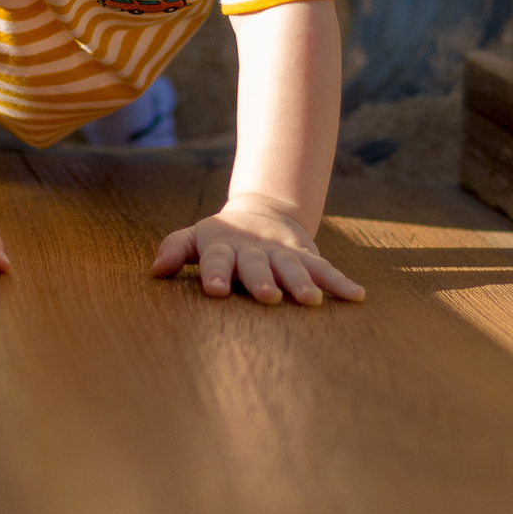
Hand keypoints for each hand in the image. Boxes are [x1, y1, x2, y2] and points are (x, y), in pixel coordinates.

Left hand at [152, 197, 364, 305]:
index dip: (214, 272)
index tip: (213, 289)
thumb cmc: (221, 239)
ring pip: (294, 267)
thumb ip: (176, 249)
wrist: (263, 212)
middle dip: (262, 280)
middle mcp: (255, 250)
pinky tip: (357, 296)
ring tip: (312, 301)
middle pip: (257, 264)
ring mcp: (282, 252)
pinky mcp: (307, 256)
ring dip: (302, 282)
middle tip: (267, 296)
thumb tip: (155, 270)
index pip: (216, 258)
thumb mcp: (196, 238)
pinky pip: (325, 269)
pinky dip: (340, 282)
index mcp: (224, 246)